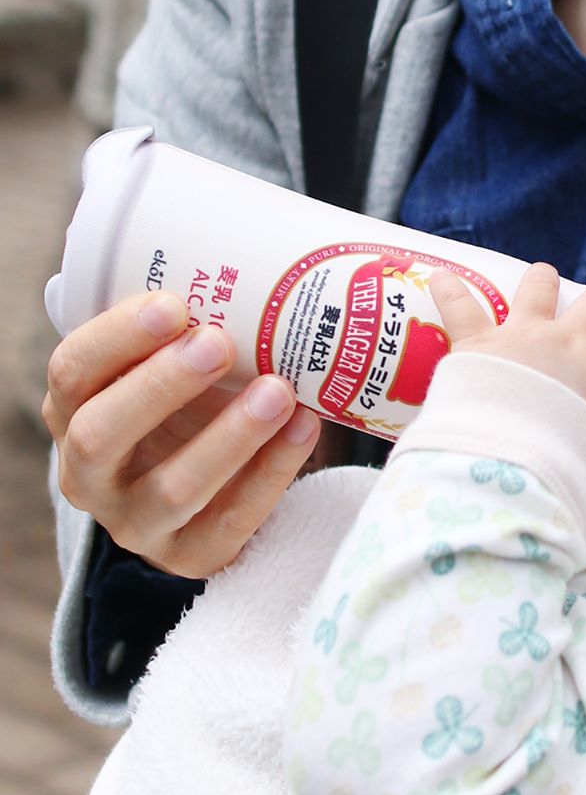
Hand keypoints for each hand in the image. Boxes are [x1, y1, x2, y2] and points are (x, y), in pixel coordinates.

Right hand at [43, 291, 322, 577]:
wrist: (209, 492)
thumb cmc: (192, 404)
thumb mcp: (170, 365)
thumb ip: (185, 325)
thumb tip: (250, 239)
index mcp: (76, 413)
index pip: (71, 373)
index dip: (114, 339)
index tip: (171, 303)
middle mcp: (91, 474)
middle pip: (102, 433)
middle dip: (160, 385)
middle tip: (218, 342)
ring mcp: (139, 524)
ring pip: (173, 487)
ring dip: (229, 436)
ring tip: (278, 390)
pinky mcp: (193, 556)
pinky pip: (234, 520)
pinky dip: (274, 472)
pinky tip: (306, 427)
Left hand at [430, 263, 585, 492]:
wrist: (512, 462)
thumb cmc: (563, 468)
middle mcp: (567, 342)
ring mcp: (522, 335)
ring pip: (539, 286)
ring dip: (542, 279)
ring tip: (542, 277)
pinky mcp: (478, 340)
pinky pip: (460, 304)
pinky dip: (449, 289)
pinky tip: (441, 278)